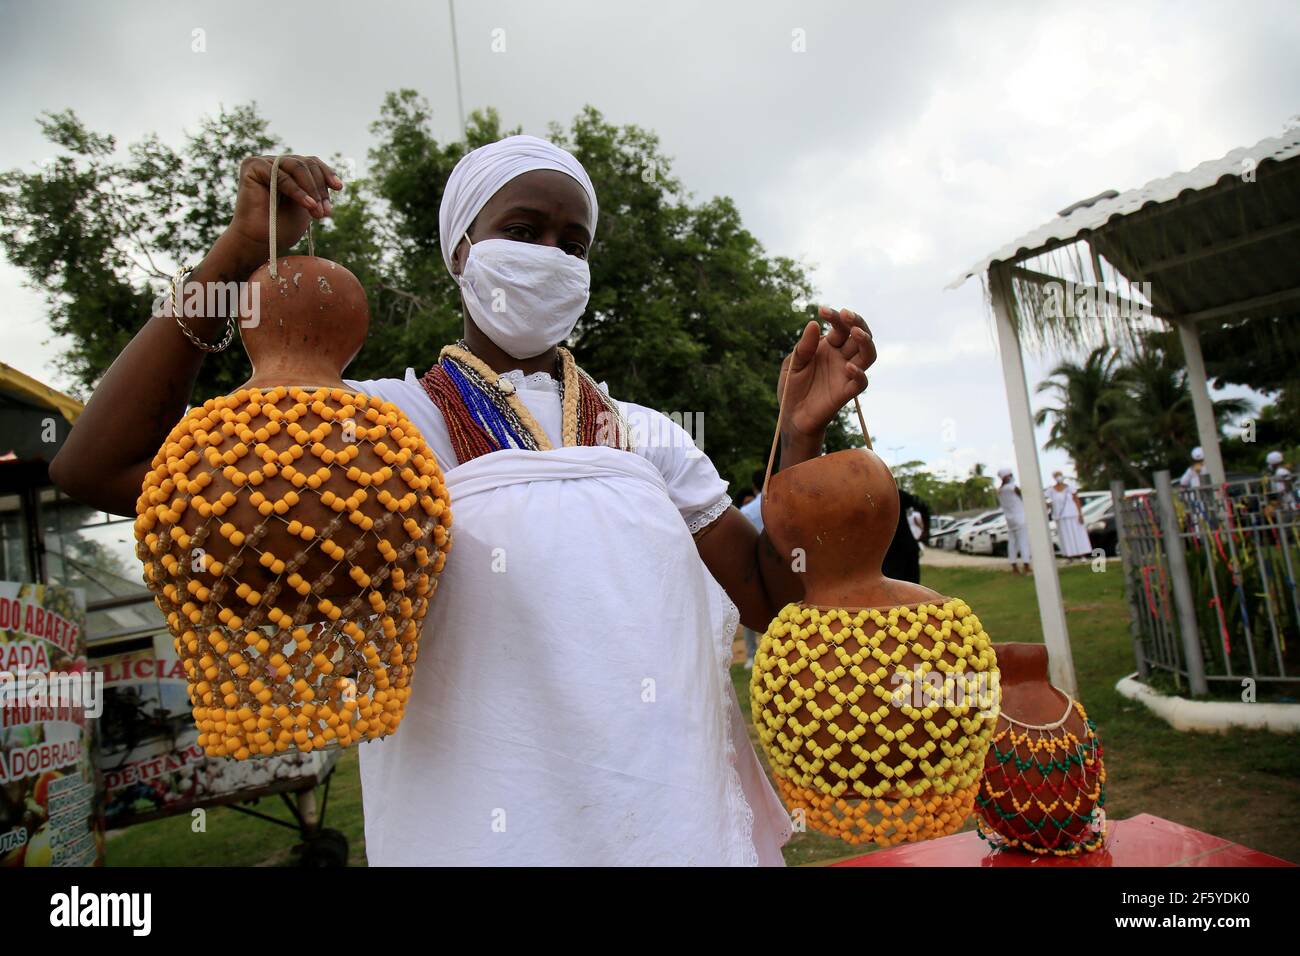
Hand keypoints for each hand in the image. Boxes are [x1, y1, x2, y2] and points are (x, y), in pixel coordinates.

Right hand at [223, 155, 342, 271]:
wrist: (261, 242)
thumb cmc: (282, 227)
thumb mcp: (307, 205)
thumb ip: (317, 190)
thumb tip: (338, 183)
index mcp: (288, 170)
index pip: (311, 163)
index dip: (327, 173)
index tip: (339, 187)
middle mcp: (275, 163)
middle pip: (306, 164)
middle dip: (319, 188)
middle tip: (325, 212)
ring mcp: (263, 163)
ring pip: (297, 167)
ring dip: (311, 190)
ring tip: (317, 210)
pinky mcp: (252, 167)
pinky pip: (280, 176)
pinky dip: (296, 191)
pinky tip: (308, 204)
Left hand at [777, 306, 875, 441]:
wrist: (791, 416)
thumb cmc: (792, 388)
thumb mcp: (792, 363)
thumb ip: (804, 347)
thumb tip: (814, 324)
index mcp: (829, 347)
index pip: (840, 327)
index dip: (835, 317)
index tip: (822, 310)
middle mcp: (842, 358)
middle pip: (860, 336)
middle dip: (856, 322)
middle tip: (846, 314)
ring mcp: (846, 374)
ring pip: (868, 355)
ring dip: (866, 342)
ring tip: (856, 332)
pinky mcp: (846, 392)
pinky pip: (861, 382)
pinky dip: (859, 373)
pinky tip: (848, 366)